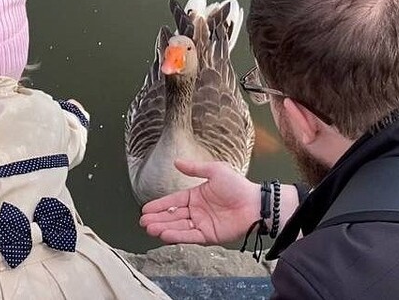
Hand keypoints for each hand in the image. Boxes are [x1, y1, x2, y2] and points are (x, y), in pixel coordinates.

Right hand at [139, 159, 263, 244]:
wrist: (254, 204)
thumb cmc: (238, 186)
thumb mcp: (215, 170)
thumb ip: (195, 169)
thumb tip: (177, 162)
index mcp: (196, 196)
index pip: (173, 201)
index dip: (159, 205)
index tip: (145, 209)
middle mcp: (197, 211)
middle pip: (173, 215)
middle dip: (157, 218)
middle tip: (143, 221)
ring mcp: (202, 224)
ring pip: (178, 227)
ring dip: (163, 227)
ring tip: (149, 228)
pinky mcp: (208, 236)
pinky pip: (189, 236)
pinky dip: (177, 236)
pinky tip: (164, 235)